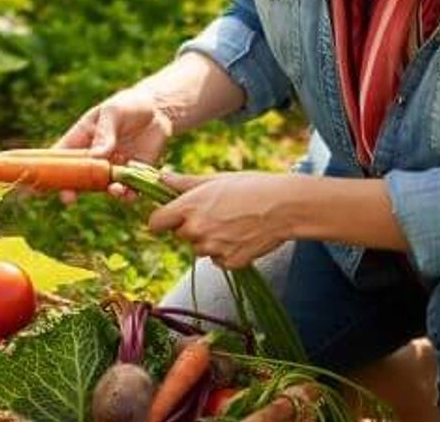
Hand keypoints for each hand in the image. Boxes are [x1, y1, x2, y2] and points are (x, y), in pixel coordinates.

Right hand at [54, 86, 174, 202]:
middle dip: (71, 189)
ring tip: (114, 190)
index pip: (62, 155)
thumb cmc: (128, 104)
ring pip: (102, 187)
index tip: (39, 184)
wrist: (159, 110)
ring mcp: (113, 167)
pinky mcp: (133, 174)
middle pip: (78, 176)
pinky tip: (130, 192)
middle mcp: (95, 156)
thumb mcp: (113, 111)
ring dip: (105, 192)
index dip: (49, 169)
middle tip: (68, 198)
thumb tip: (96, 156)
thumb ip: (105, 133)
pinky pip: (128, 191)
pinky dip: (127, 196)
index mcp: (83, 137)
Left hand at [145, 171, 294, 269]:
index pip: (155, 223)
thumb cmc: (249, 187)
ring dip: (209, 240)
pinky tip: (241, 236)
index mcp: (188, 207)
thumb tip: (161, 177)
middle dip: (191, 227)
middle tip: (214, 214)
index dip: (162, 220)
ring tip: (231, 223)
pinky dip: (226, 252)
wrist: (284, 206)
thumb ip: (184, 183)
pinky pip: (218, 260)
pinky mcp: (230, 262)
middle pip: (180, 236)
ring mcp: (213, 249)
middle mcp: (197, 230)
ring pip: (200, 249)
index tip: (170, 217)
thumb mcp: (214, 179)